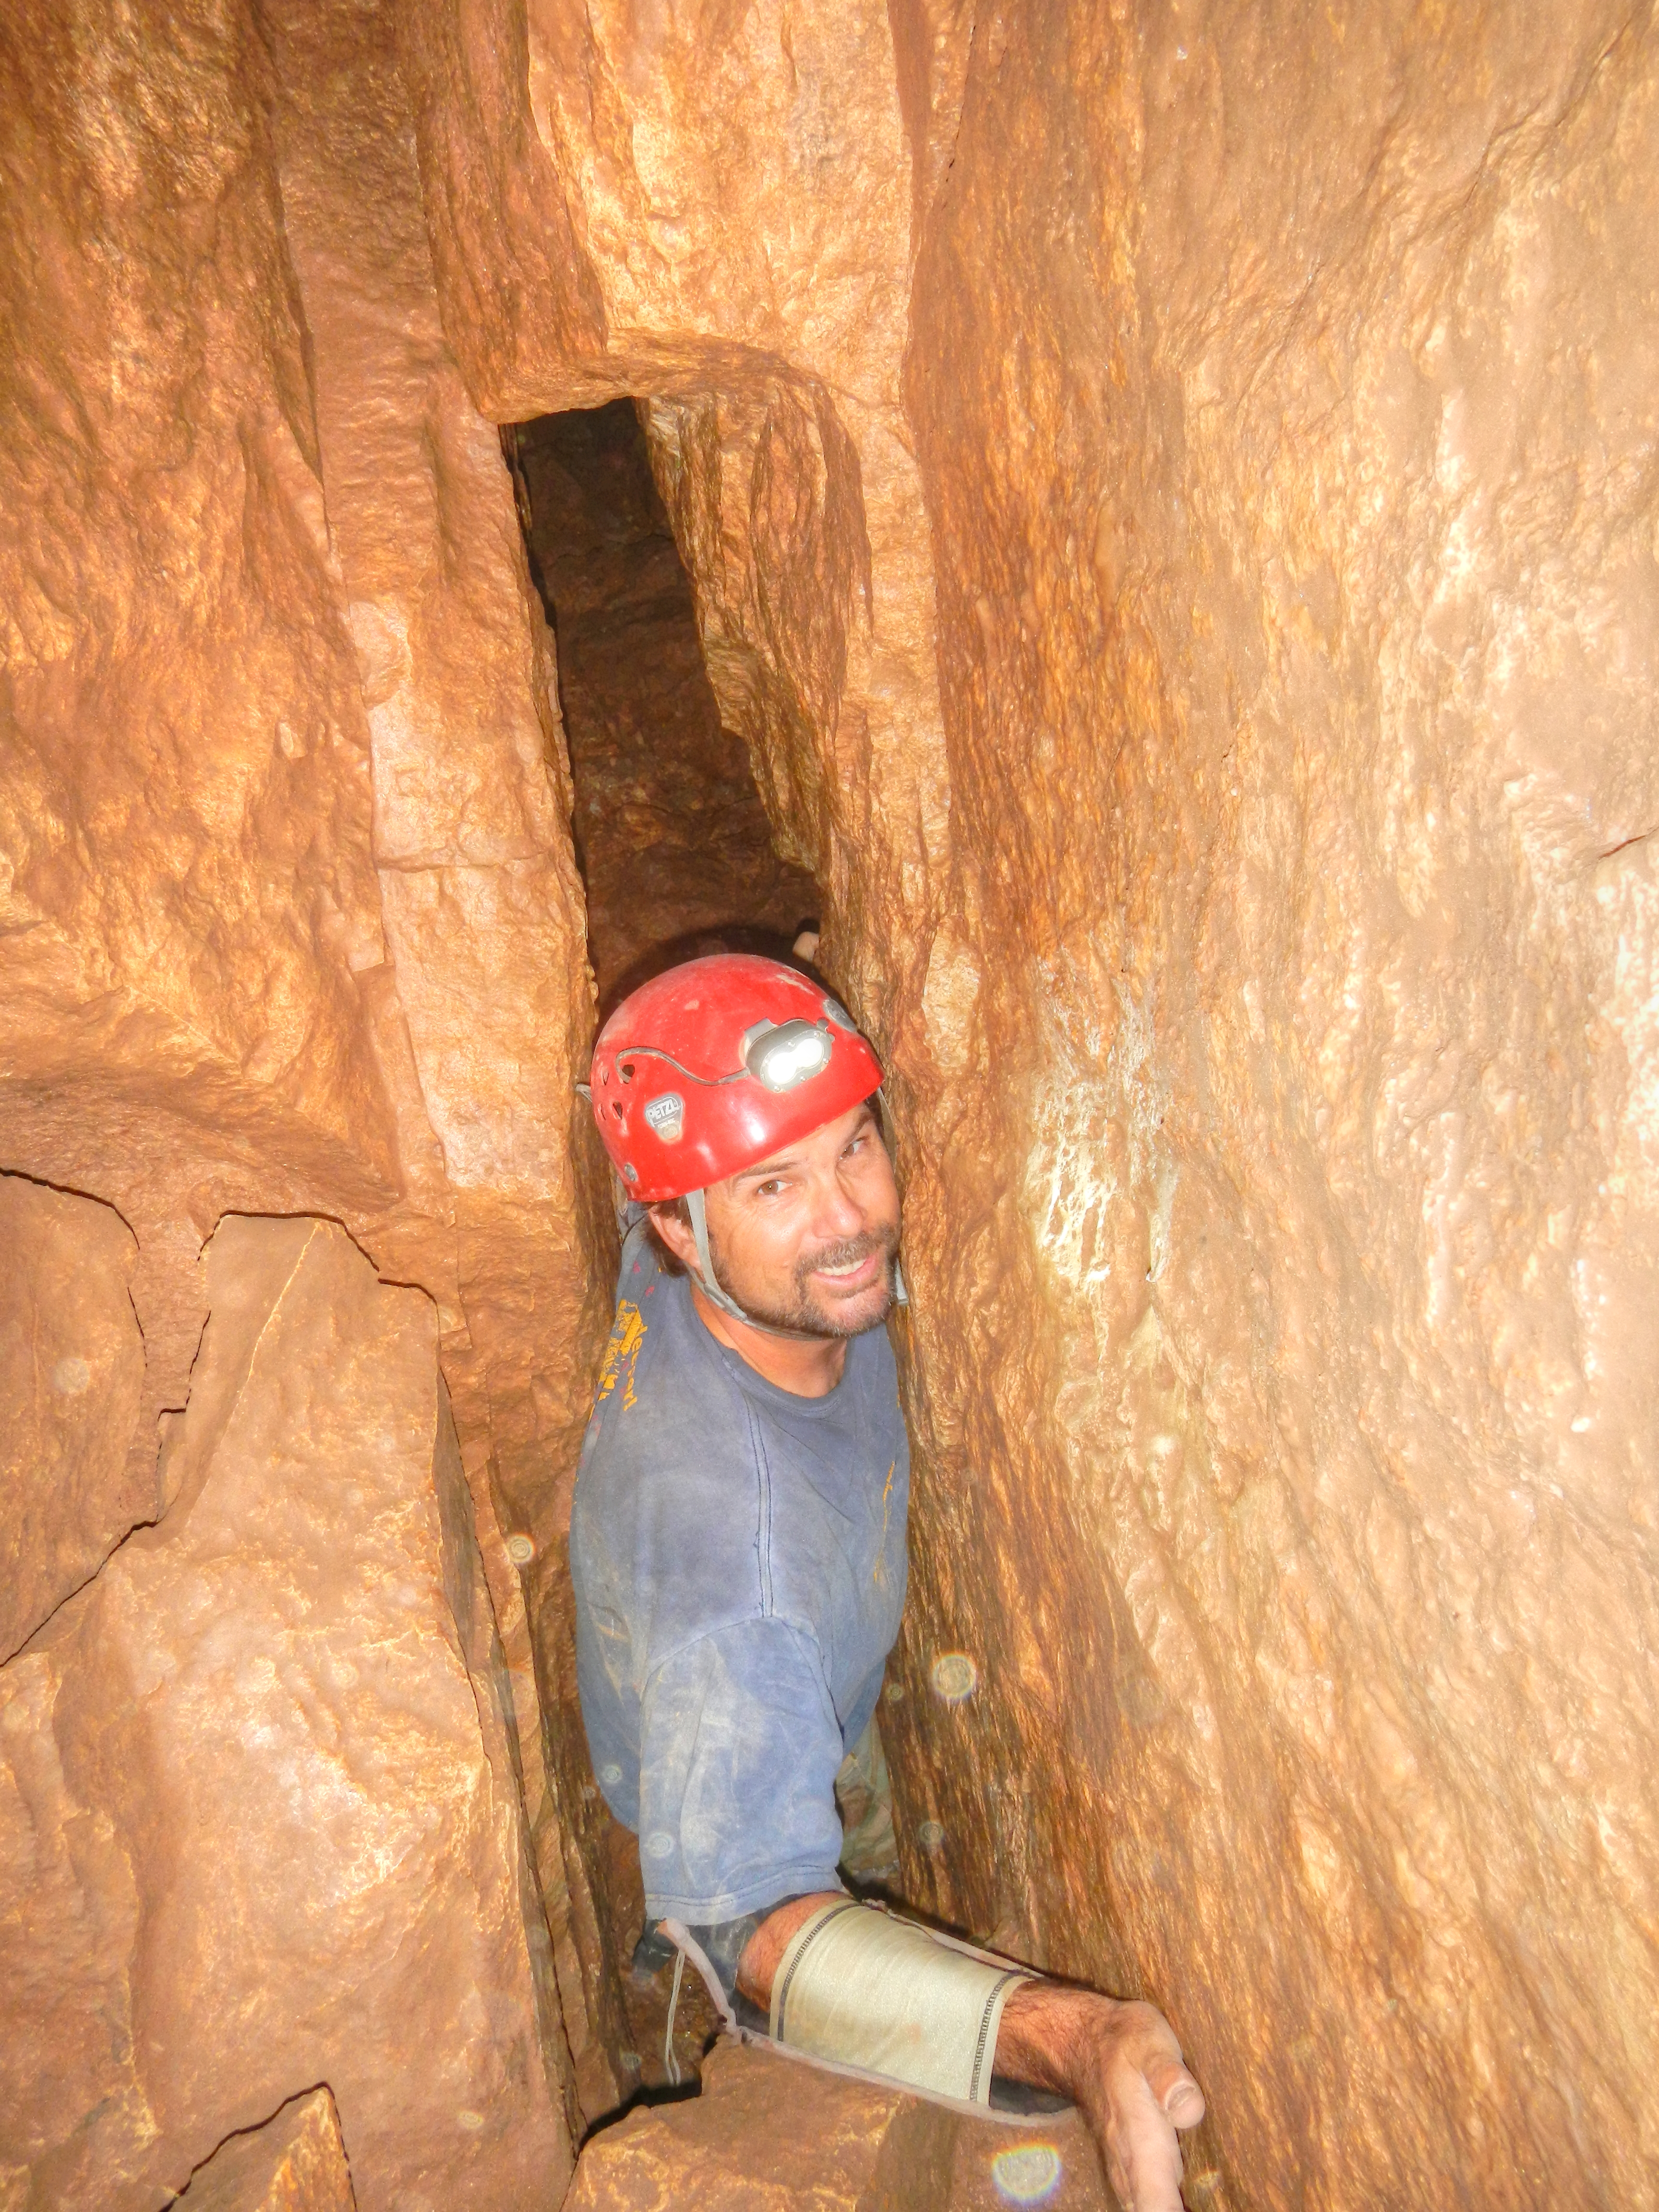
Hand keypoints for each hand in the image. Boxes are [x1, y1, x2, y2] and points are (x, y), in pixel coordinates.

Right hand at [996, 1981, 1203, 2211]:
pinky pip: (1151, 2206)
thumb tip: (1190, 2110)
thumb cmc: (1124, 2042)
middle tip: (1218, 2208)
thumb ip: (1168, 2075)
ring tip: (1207, 2206)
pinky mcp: (1135, 2172)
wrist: (1082, 2041)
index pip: (1160, 2211)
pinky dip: (1166, 2206)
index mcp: (1141, 2150)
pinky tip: (1187, 2203)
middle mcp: (1132, 2173)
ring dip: (1169, 2209)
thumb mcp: (1149, 2043)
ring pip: (1149, 2211)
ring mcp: (1130, 2175)